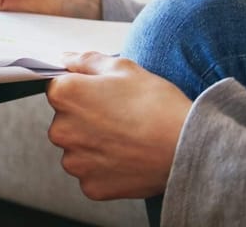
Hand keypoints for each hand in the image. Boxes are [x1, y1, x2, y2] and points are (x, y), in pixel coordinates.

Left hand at [45, 52, 191, 199]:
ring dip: (94, 144)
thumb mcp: (123, 67)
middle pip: (65, 120)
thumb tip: (67, 59)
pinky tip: (127, 157)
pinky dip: (105, 168)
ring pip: (78, 149)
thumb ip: (87, 61)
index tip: (103, 95)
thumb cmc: (157, 104)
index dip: (82, 89)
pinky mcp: (91, 186)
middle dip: (86, 118)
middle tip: (119, 116)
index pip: (58, 88)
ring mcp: (75, 161)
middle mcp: (61, 129)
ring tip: (126, 138)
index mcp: (65, 95)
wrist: (187, 147)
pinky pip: (91, 173)